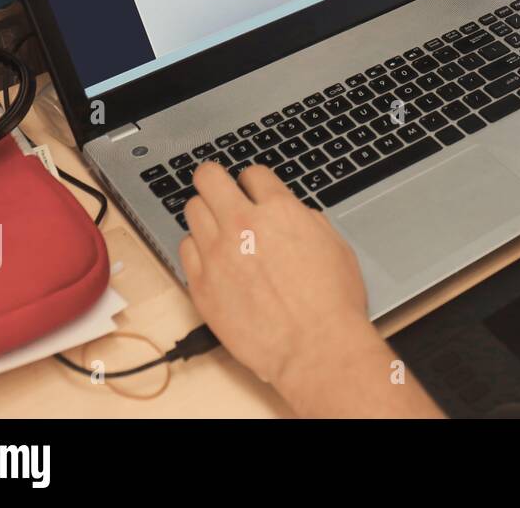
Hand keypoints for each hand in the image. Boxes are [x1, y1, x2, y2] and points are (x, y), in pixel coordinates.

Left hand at [179, 162, 441, 416]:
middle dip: (215, 180)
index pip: (253, 174)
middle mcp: (243, 225)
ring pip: (192, 210)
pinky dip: (197, 249)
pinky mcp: (200, 284)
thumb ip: (306, 222)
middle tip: (219, 190)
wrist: (314, 346)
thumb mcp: (334, 246)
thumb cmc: (332, 302)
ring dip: (206, 214)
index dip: (254, 182)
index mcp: (280, 211)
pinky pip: (185, 249)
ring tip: (216, 227)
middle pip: (209, 178)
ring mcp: (217, 254)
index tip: (253, 191)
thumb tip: (293, 217)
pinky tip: (212, 258)